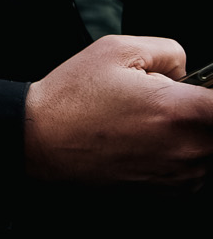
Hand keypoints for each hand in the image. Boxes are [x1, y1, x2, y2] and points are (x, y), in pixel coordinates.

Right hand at [24, 35, 212, 185]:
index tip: (205, 89)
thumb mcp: (115, 49)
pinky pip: (196, 167)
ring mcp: (180, 172)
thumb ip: (169, 51)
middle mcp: (187, 146)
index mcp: (178, 109)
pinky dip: (182, 151)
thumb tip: (188, 71)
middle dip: (197, 109)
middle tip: (165, 97)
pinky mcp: (170, 189)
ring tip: (147, 119)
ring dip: (190, 130)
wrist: (42, 139)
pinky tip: (146, 139)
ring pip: (207, 145)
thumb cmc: (73, 97)